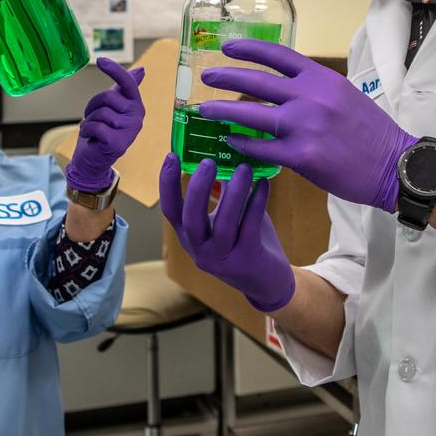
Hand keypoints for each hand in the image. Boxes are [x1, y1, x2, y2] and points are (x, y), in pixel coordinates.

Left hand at [65, 58, 145, 192]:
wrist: (95, 160)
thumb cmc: (102, 131)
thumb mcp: (113, 106)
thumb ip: (125, 88)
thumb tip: (142, 70)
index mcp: (136, 104)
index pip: (127, 83)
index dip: (114, 70)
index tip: (100, 60)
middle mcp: (137, 116)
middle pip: (108, 96)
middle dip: (92, 106)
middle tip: (92, 118)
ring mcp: (129, 130)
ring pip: (100, 113)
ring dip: (88, 121)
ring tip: (93, 130)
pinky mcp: (119, 143)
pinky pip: (96, 126)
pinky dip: (87, 131)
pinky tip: (91, 138)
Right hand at [159, 155, 294, 311]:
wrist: (268, 281)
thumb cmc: (246, 241)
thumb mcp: (227, 218)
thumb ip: (222, 193)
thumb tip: (223, 154)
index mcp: (190, 236)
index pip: (170, 210)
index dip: (167, 184)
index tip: (171, 156)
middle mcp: (200, 249)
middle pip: (191, 219)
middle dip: (197, 188)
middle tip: (208, 161)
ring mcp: (223, 258)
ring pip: (224, 224)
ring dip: (233, 193)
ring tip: (243, 167)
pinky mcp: (246, 260)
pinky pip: (250, 227)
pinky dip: (257, 203)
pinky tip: (264, 184)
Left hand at [199, 39, 415, 211]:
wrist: (393, 164)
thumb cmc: (370, 131)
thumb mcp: (344, 95)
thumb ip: (313, 89)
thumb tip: (281, 89)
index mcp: (321, 78)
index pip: (277, 55)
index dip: (248, 49)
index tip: (228, 47)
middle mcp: (310, 97)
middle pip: (256, 81)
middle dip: (226, 77)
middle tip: (207, 77)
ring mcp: (304, 126)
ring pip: (251, 114)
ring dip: (224, 111)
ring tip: (206, 110)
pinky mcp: (301, 155)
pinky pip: (261, 147)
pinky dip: (242, 144)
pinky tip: (231, 141)